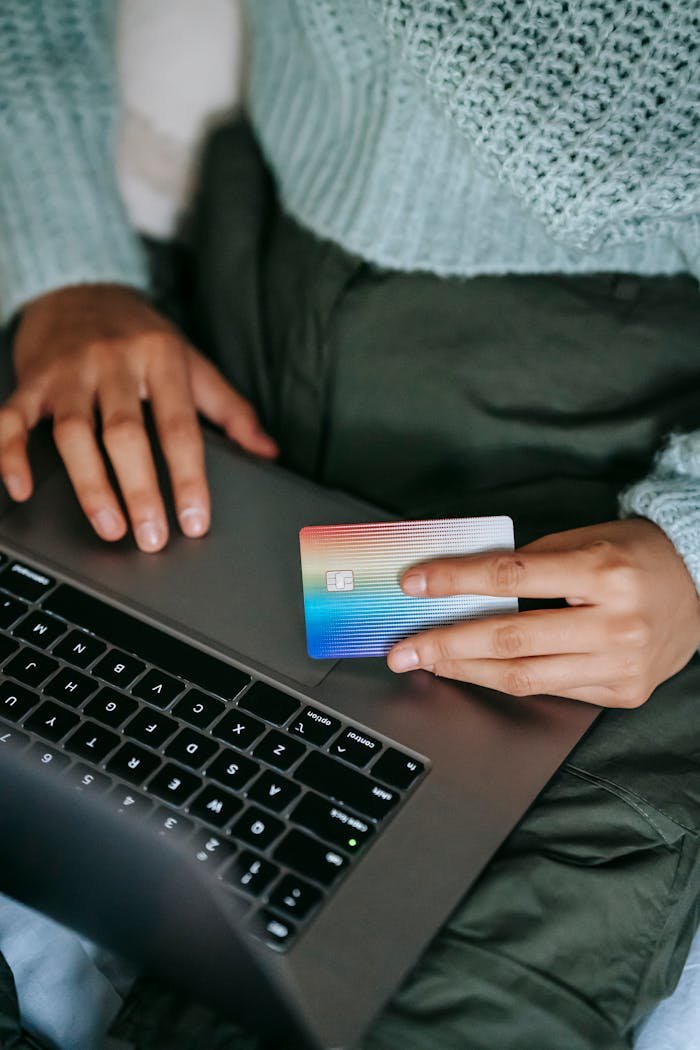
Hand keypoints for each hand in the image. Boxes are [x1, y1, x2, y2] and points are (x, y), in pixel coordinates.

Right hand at [0, 284, 277, 551]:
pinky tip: (20, 489)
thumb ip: (230, 409)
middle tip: (152, 538)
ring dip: (90, 486)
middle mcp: (113, 361)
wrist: (79, 286)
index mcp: (161, 358)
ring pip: (73, 433)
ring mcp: (68, 370)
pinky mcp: (30, 379)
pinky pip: (13, 419)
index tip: (194, 521)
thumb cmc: (142, 335)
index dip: (188, 478)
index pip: (179, 427)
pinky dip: (9, 454)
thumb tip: (268, 452)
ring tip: (110, 528)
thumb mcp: (192, 362)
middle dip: (140, 491)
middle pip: (125, 434)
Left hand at [387, 519, 699, 706]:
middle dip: (446, 645)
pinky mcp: (622, 692)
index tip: (414, 585)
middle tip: (404, 649)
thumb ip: (530, 563)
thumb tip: (464, 586)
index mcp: (603, 572)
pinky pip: (551, 691)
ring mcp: (621, 665)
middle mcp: (615, 623)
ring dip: (467, 670)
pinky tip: (476, 671)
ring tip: (430, 662)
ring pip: (524, 677)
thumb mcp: (585, 540)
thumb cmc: (636, 556)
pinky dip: (507, 680)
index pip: (511, 578)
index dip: (455, 582)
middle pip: (510, 639)